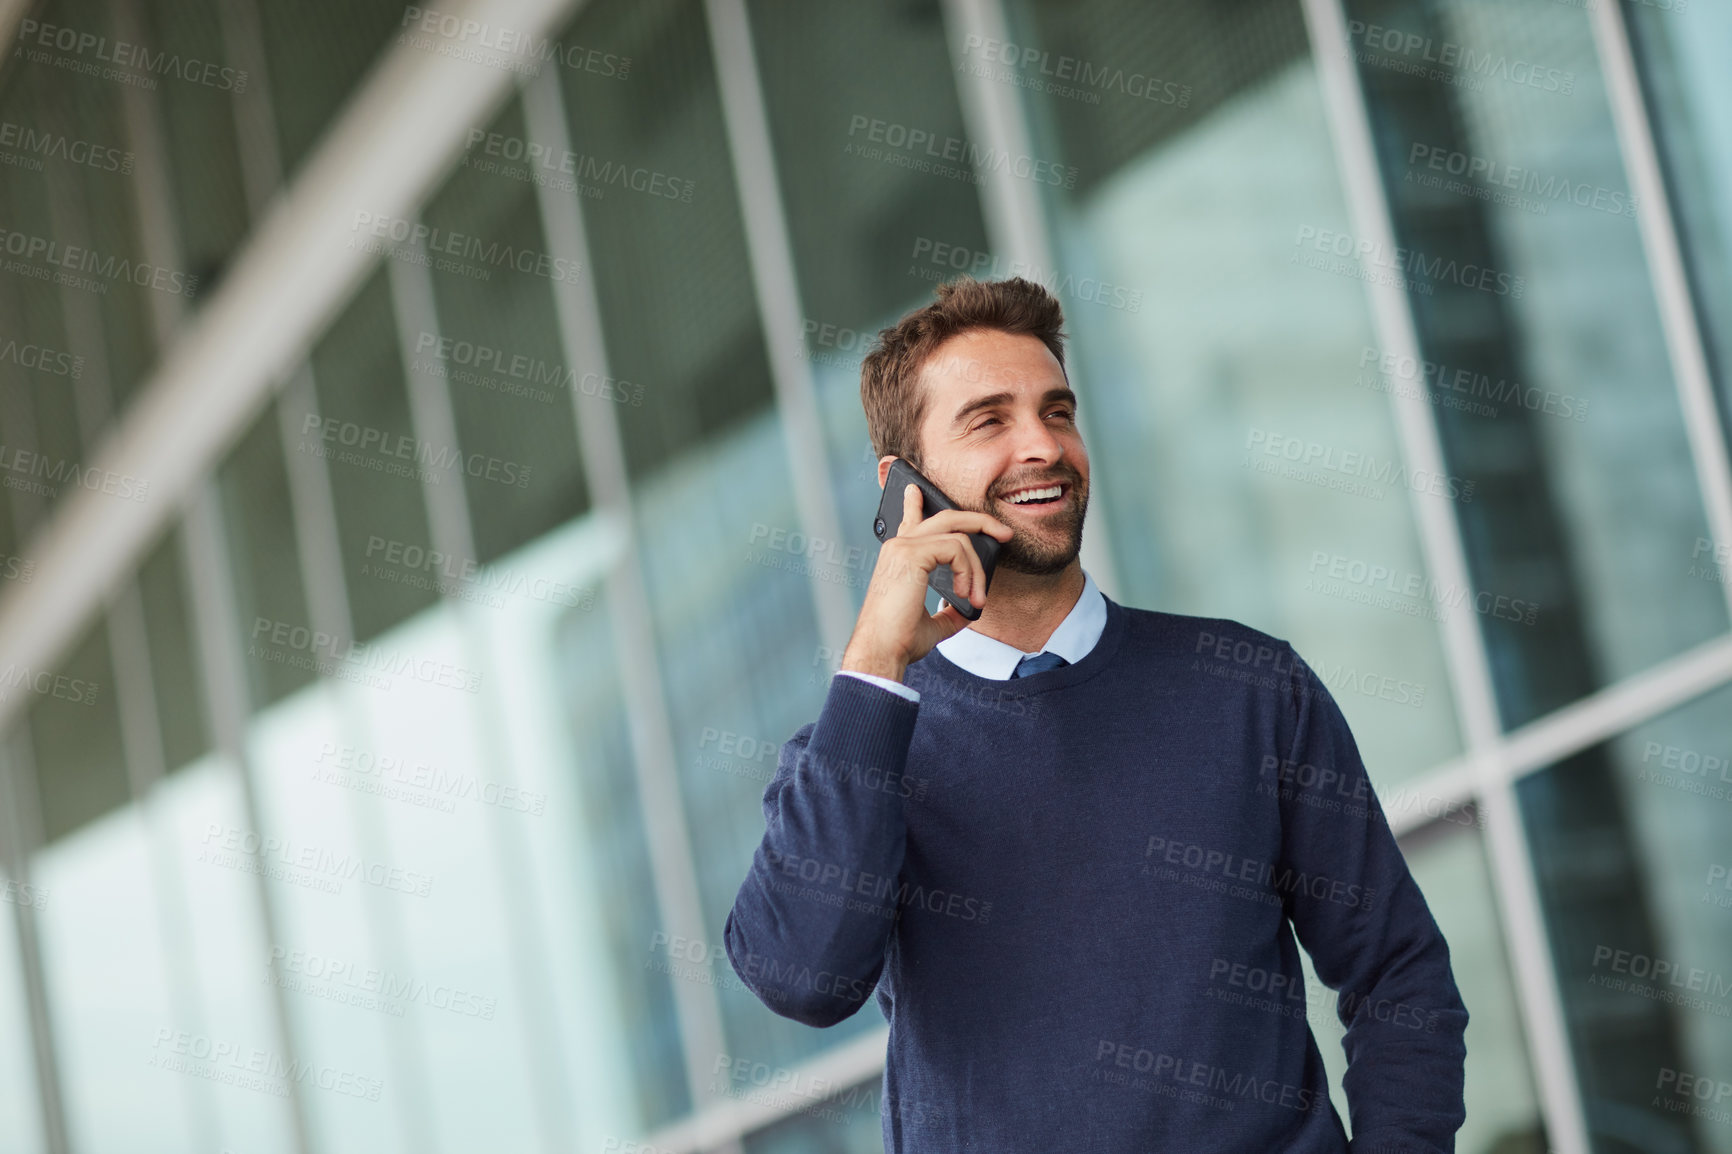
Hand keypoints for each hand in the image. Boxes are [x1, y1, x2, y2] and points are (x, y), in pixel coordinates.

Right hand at [840, 483, 1012, 682]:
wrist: (883, 651)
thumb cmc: (899, 640)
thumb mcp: (932, 625)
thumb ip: (950, 613)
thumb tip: (969, 611)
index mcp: (899, 559)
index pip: (909, 522)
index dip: (914, 504)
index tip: (915, 490)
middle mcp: (898, 547)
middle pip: (946, 517)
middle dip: (980, 521)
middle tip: (1004, 533)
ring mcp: (903, 547)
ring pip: (959, 536)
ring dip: (977, 568)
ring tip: (977, 597)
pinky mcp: (911, 554)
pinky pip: (956, 548)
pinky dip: (969, 571)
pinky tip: (965, 593)